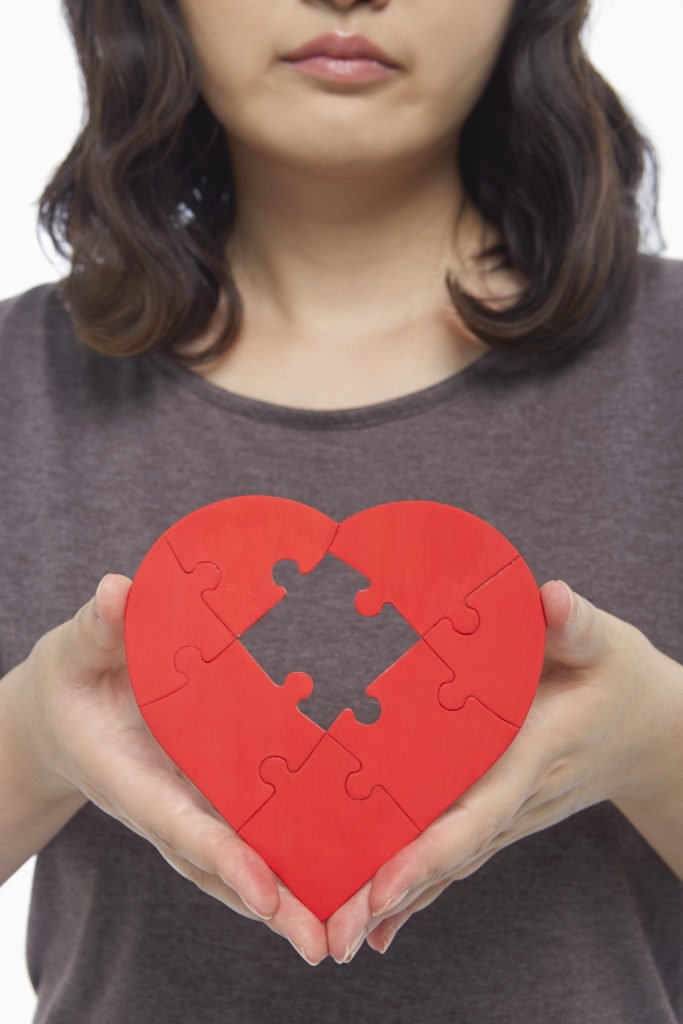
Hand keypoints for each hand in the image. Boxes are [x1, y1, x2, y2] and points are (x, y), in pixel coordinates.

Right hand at [19, 573, 327, 964]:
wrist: (70, 712)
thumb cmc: (75, 678)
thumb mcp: (78, 650)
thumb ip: (97, 630)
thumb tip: (116, 593)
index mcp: (134, 779)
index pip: (181, 825)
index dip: (223, 858)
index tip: (265, 892)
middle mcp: (169, 805)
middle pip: (221, 865)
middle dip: (270, 905)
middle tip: (321, 941)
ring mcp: (193, 806)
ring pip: (242, 859)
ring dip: (289, 896)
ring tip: (344, 926)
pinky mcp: (213, 796)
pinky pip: (253, 829)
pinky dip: (290, 856)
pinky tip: (344, 865)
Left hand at [325, 578, 675, 962]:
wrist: (647, 733)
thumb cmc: (616, 680)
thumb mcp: (603, 644)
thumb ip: (576, 624)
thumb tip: (552, 597)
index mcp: (531, 755)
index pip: (477, 814)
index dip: (428, 853)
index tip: (382, 885)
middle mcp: (515, 797)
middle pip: (448, 856)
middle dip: (390, 894)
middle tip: (327, 931)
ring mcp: (508, 813)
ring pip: (446, 864)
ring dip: (393, 899)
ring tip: (329, 933)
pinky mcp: (500, 813)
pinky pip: (454, 855)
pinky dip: (416, 888)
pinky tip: (375, 920)